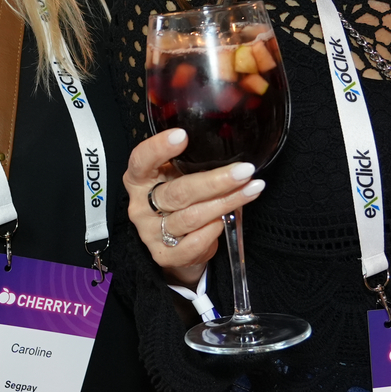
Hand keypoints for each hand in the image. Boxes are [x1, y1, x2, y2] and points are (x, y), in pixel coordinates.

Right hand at [124, 128, 266, 284]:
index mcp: (139, 180)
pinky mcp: (164, 255)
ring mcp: (151, 232)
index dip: (158, 148)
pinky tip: (227, 221)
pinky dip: (213, 231)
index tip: (182, 135)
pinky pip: (193, 244)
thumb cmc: (179, 201)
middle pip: (178, 192)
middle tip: (243, 171)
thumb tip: (231, 150)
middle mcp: (140, 206)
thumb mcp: (177, 177)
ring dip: (226, 203)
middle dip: (215, 181)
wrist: (176, 244)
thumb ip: (190, 164)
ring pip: (191, 217)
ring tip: (251, 190)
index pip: (141, 161)